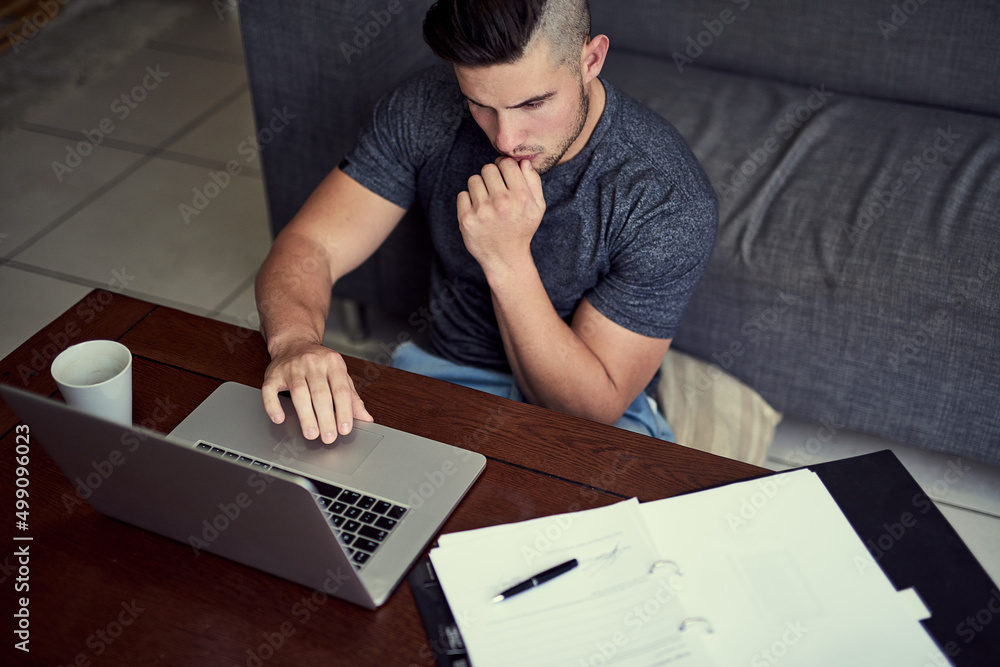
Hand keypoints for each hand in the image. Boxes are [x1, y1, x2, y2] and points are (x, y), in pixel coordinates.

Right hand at [261, 340, 372, 442]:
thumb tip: (366, 418)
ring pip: (299, 393)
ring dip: (306, 416)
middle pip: (320, 393)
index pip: (340, 389)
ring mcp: (291, 367)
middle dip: (326, 418)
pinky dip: (273, 406)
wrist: (294, 343)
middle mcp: (312, 362)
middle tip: (329, 438)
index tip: (345, 429)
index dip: (344, 411)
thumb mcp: (340, 374)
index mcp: (332, 362)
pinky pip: (270, 390)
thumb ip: (352, 397)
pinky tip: (279, 418)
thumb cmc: (319, 363)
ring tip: (312, 434)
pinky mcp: (272, 374)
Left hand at [456, 157, 545, 276]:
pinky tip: (478, 212)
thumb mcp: (537, 207)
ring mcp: (482, 211)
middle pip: (488, 168)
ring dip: (479, 187)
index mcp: (520, 197)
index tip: (503, 175)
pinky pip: (462, 195)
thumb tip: (523, 161)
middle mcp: (501, 202)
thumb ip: (533, 181)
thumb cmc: (522, 228)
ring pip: (473, 179)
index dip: (504, 166)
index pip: (507, 163)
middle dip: (491, 176)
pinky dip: (468, 201)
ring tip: (486, 201)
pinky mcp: (466, 219)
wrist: (506, 257)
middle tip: (494, 190)